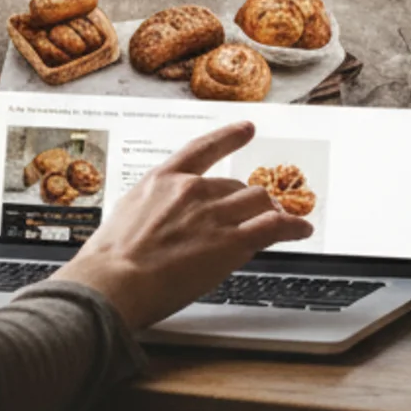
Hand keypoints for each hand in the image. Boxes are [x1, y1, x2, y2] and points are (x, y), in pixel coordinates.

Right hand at [59, 121, 311, 329]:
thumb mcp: (124, 216)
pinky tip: (301, 231)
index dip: (229, 137)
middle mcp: (191, 190)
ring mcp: (213, 214)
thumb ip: (151, 210)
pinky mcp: (230, 242)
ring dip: (273, 210)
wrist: (113, 281)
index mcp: (162, 179)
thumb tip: (157, 219)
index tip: (247, 129)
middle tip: (260, 209)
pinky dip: (293, 227)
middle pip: (236, 184)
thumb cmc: (109, 259)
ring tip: (286, 220)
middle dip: (249, 198)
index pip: (204, 148)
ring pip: (258, 200)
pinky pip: (273, 226)